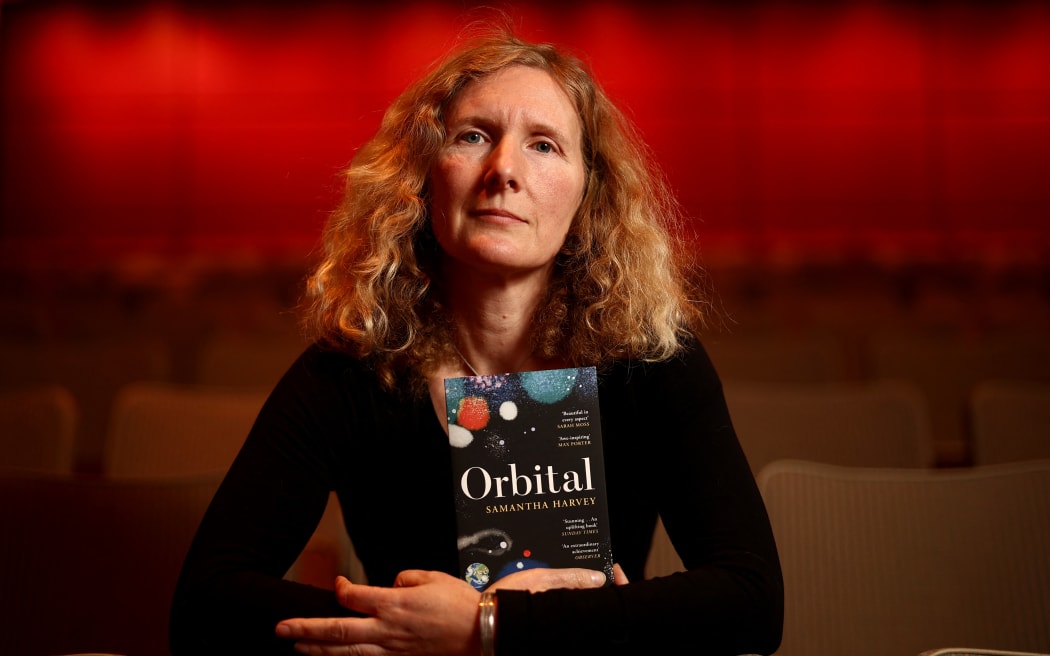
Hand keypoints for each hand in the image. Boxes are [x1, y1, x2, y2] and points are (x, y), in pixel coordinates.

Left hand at [274, 565, 615, 654]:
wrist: (482, 632)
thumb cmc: (461, 605)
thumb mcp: (432, 578)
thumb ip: (405, 578)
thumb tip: (391, 584)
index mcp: (395, 603)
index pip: (354, 596)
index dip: (340, 589)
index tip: (337, 584)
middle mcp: (388, 629)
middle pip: (338, 630)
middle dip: (306, 629)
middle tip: (282, 628)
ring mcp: (392, 649)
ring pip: (347, 651)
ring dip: (318, 649)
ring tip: (296, 646)